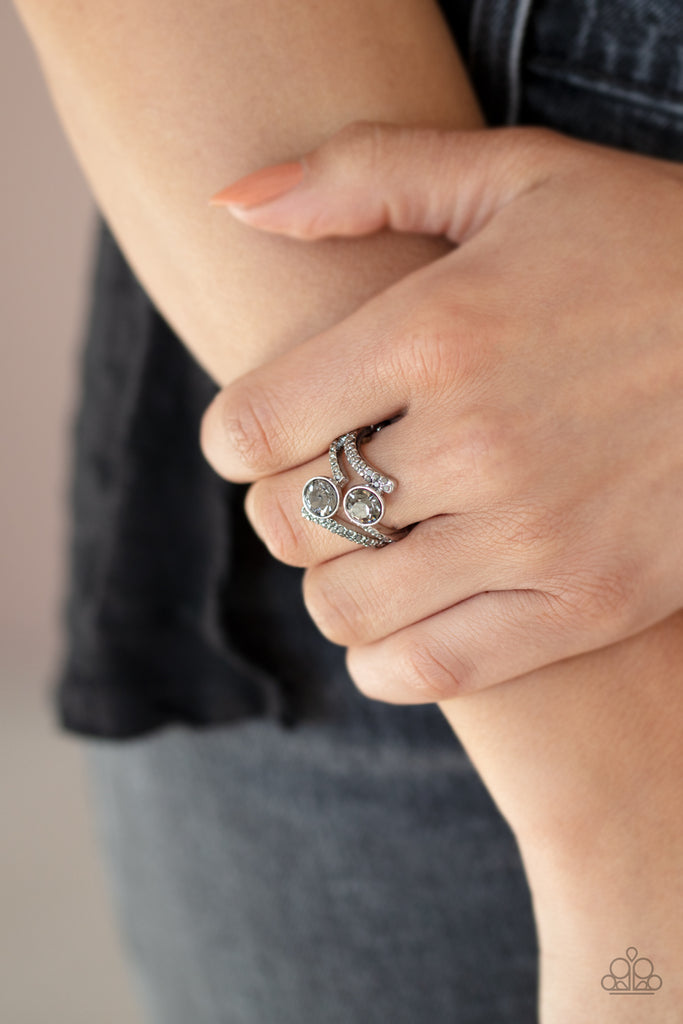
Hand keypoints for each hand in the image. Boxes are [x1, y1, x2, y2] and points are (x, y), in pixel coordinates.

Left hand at [202, 122, 682, 704]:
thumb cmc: (645, 246)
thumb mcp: (516, 174)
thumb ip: (363, 174)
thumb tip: (232, 203)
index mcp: (440, 330)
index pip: (254, 425)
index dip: (234, 438)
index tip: (256, 435)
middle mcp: (478, 441)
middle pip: (291, 520)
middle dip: (279, 505)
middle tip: (313, 483)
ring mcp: (535, 535)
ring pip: (347, 604)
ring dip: (329, 582)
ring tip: (361, 547)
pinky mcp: (587, 603)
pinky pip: (436, 668)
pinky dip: (386, 660)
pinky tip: (395, 623)